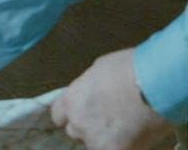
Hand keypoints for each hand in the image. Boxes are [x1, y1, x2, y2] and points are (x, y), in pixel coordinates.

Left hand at [51, 48, 173, 149]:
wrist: (155, 85)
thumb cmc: (130, 69)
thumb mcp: (98, 70)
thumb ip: (88, 87)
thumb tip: (92, 91)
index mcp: (70, 100)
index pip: (58, 115)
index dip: (71, 114)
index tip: (83, 113)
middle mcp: (78, 122)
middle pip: (75, 130)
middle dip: (89, 127)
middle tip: (109, 119)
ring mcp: (96, 140)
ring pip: (95, 144)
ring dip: (106, 138)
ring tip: (126, 126)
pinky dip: (124, 146)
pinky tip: (136, 135)